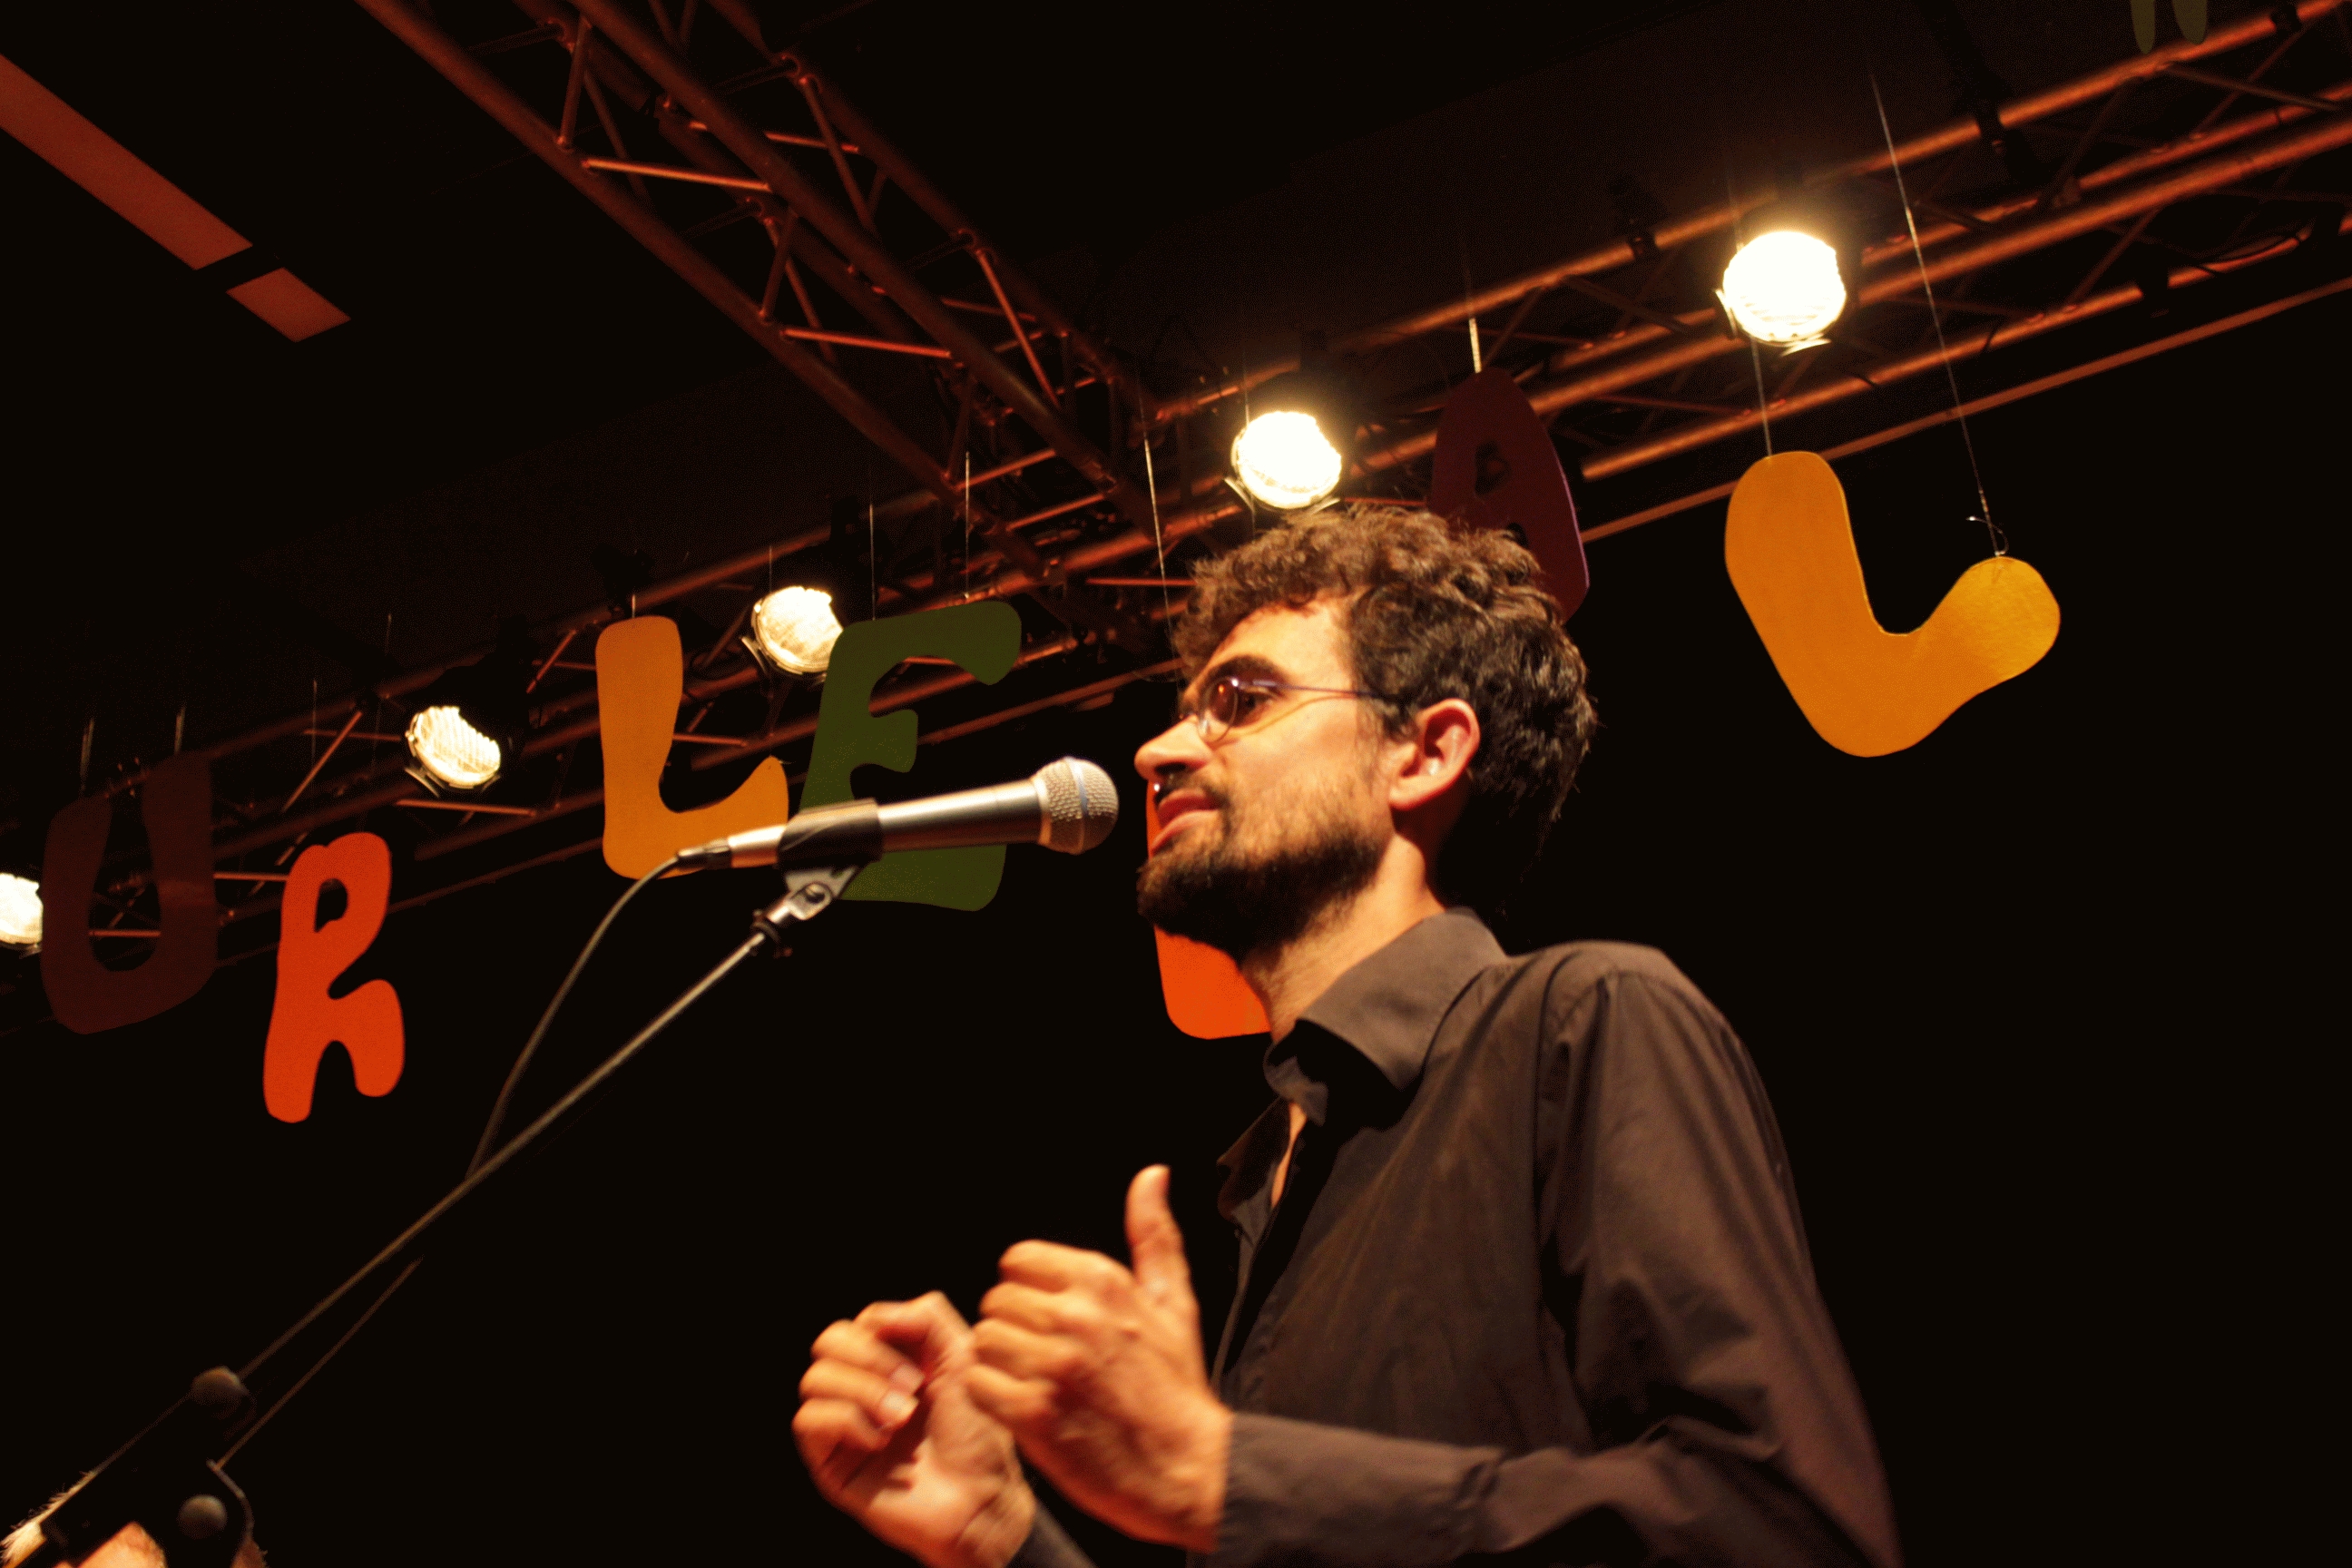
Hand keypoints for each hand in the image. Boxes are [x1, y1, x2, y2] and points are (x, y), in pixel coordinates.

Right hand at [793, 1292, 1035, 1567]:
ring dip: (863, 1391)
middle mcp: (861, 1388)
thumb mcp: (963, 1359)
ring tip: (901, 1417)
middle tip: (913, 1386)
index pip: (861, 1322)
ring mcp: (843, 1424)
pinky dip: (847, 1420)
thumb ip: (928, 1318)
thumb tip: (876, 1317)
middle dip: (871, 1357)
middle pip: (828, 1342)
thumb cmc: (976, 1433)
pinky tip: (881, 1440)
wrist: (979, 1497)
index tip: (923, 1363)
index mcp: (892, 1360)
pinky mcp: (829, 1461)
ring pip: (814, 1379)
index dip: (887, 1330)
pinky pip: (808, 1420)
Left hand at [970, 1167, 1230, 1552]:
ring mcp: (1054, 1365)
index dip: (1026, 1291)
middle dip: (1012, 1329)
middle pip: (997, 1300)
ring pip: (984, 1340)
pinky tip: (1023, 1409)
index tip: (1047, 1321)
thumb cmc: (1176, 1387)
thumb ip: (1153, 1235)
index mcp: (1104, 1281)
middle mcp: (1077, 1316)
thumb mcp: (1173, 1302)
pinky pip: (979, 1384)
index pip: (1019, 1260)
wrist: (1188, 1469)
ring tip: (1031, 1384)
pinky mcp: (1036, 1413)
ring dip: (999, 1365)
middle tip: (1040, 1359)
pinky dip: (993, 1398)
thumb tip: (1151, 1174)